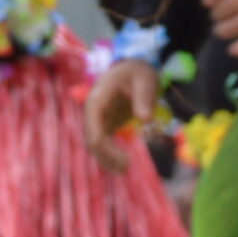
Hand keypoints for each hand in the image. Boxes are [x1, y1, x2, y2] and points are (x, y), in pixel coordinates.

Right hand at [83, 59, 159, 173]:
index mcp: (97, 100)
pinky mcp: (106, 122)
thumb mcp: (145, 80)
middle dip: (106, 157)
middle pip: (92, 140)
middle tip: (127, 167)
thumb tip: (145, 120)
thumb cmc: (138, 71)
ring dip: (106, 159)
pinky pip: (103, 142)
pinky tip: (123, 165)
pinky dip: (110, 155)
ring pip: (95, 144)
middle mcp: (93, 111)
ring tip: (125, 169)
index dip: (106, 149)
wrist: (133, 66)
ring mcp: (98, 118)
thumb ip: (144, 98)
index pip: (94, 131)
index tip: (125, 159)